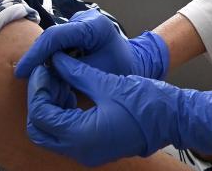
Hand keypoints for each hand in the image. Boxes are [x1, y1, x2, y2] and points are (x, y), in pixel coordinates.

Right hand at [14, 9, 167, 79]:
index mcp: (94, 26)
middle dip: (37, 57)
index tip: (22, 73)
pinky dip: (52, 56)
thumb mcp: (96, 76)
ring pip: (53, 39)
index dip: (35, 54)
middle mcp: (86, 18)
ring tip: (38, 78)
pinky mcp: (77, 27)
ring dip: (44, 58)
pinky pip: (58, 41)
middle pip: (51, 36)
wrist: (134, 63)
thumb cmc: (121, 72)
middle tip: (25, 78)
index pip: (56, 36)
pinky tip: (49, 72)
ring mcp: (81, 21)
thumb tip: (43, 72)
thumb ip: (70, 72)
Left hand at [27, 52, 211, 166]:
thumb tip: (56, 60)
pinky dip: (63, 113)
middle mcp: (81, 150)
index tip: (44, 67)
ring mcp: (88, 151)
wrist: (173, 118)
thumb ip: (77, 72)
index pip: (42, 116)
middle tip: (47, 75)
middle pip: (40, 130)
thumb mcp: (107, 83)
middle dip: (39, 101)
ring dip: (50, 106)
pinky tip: (70, 90)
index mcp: (82, 136)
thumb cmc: (146, 102)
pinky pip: (67, 133)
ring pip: (52, 133)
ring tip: (59, 78)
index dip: (38, 90)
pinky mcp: (94, 146)